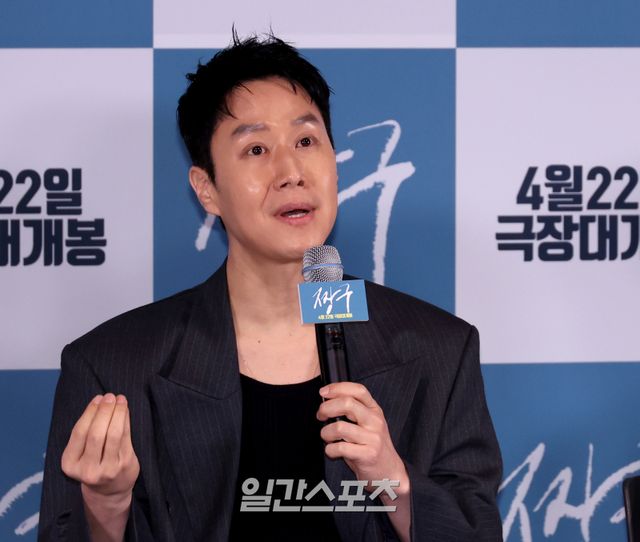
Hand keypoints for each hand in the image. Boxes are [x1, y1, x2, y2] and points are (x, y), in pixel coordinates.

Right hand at [61, 393, 139, 512]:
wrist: (108, 492)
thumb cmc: (93, 464)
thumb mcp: (80, 453)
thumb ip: (86, 431)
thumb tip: (99, 401)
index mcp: (70, 464)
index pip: (79, 433)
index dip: (90, 412)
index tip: (98, 398)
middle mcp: (87, 469)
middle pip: (96, 433)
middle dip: (104, 411)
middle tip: (110, 396)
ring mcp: (107, 469)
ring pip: (113, 435)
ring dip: (117, 413)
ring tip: (120, 400)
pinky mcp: (124, 466)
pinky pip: (125, 438)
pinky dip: (125, 421)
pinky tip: (125, 410)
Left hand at [316, 382, 408, 494]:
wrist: (390, 472)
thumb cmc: (372, 446)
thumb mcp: (368, 423)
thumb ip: (354, 411)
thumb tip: (327, 400)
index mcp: (374, 410)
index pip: (358, 390)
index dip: (338, 388)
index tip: (323, 392)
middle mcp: (375, 421)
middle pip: (347, 403)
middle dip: (326, 408)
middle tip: (320, 416)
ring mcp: (373, 438)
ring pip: (340, 427)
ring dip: (326, 432)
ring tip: (327, 437)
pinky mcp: (368, 454)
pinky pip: (341, 448)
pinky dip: (330, 449)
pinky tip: (332, 451)